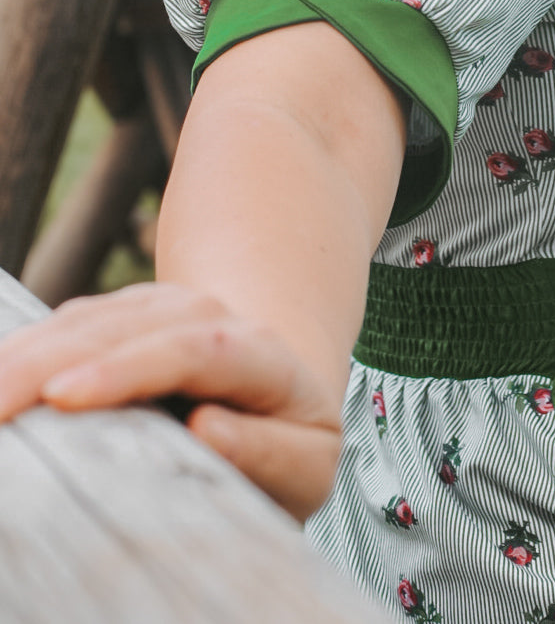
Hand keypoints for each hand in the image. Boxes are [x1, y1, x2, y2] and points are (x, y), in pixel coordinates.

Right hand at [0, 281, 341, 520]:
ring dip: (22, 356)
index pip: (191, 350)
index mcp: (259, 353)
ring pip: (81, 321)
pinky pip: (62, 328)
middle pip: (119, 328)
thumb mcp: (306, 464)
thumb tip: (207, 428)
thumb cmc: (288, 443)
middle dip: (46, 363)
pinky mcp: (116, 318)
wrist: (275, 390)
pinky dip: (23, 354)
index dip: (124, 370)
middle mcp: (204, 314)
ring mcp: (156, 309)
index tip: (63, 397)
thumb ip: (270, 453)